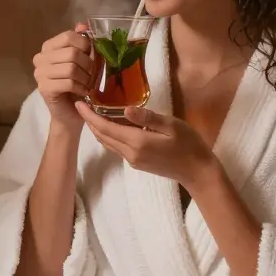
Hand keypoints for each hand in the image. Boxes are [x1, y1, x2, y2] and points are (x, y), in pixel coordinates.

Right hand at [33, 24, 93, 129]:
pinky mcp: (44, 88)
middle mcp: (40, 58)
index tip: (91, 56)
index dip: (85, 45)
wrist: (71, 113)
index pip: (69, 36)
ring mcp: (39, 74)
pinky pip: (68, 82)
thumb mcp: (83, 61)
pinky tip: (84, 92)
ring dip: (85, 78)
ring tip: (88, 84)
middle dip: (88, 64)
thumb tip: (82, 24)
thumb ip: (82, 43)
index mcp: (48, 47)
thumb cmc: (78, 85)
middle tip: (92, 75)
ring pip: (71, 68)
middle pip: (72, 53)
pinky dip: (81, 88)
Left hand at [76, 103, 219, 188]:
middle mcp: (130, 153)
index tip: (79, 103)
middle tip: (82, 105)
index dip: (90, 116)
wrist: (197, 172)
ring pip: (107, 143)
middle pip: (102, 136)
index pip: (106, 127)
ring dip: (97, 129)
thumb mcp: (171, 125)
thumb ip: (147, 118)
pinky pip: (116, 148)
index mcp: (137, 142)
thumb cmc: (188, 144)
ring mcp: (132, 160)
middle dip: (90, 121)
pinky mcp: (136, 163)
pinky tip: (111, 124)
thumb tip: (125, 109)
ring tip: (92, 112)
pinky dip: (108, 135)